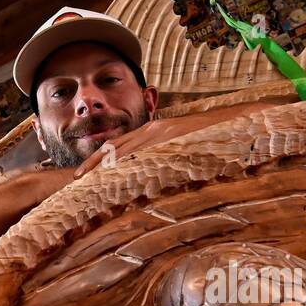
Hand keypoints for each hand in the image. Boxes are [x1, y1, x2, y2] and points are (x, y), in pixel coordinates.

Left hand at [72, 103, 270, 177]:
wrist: (232, 124)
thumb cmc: (210, 140)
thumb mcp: (182, 149)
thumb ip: (166, 160)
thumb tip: (154, 179)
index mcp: (153, 132)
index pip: (119, 147)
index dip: (99, 160)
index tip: (83, 174)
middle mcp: (151, 130)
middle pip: (114, 148)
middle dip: (93, 164)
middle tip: (74, 180)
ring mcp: (159, 134)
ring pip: (124, 152)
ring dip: (104, 167)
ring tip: (86, 182)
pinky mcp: (169, 139)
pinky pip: (143, 154)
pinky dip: (127, 166)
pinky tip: (114, 178)